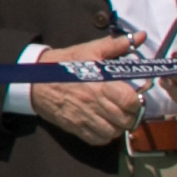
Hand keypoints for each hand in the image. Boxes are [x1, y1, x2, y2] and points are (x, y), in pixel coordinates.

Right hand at [30, 32, 141, 146]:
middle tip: (129, 107)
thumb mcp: (90, 50)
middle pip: (126, 119)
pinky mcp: (76, 128)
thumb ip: (117, 45)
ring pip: (114, 132)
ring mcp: (85, 118)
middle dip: (132, 114)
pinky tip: (104, 124)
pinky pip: (99, 139)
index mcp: (100, 84)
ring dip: (119, 126)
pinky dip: (106, 135)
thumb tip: (141, 36)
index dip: (137, 100)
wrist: (35, 80)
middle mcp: (94, 104)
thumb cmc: (65, 64)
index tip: (136, 95)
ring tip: (117, 116)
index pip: (130, 100)